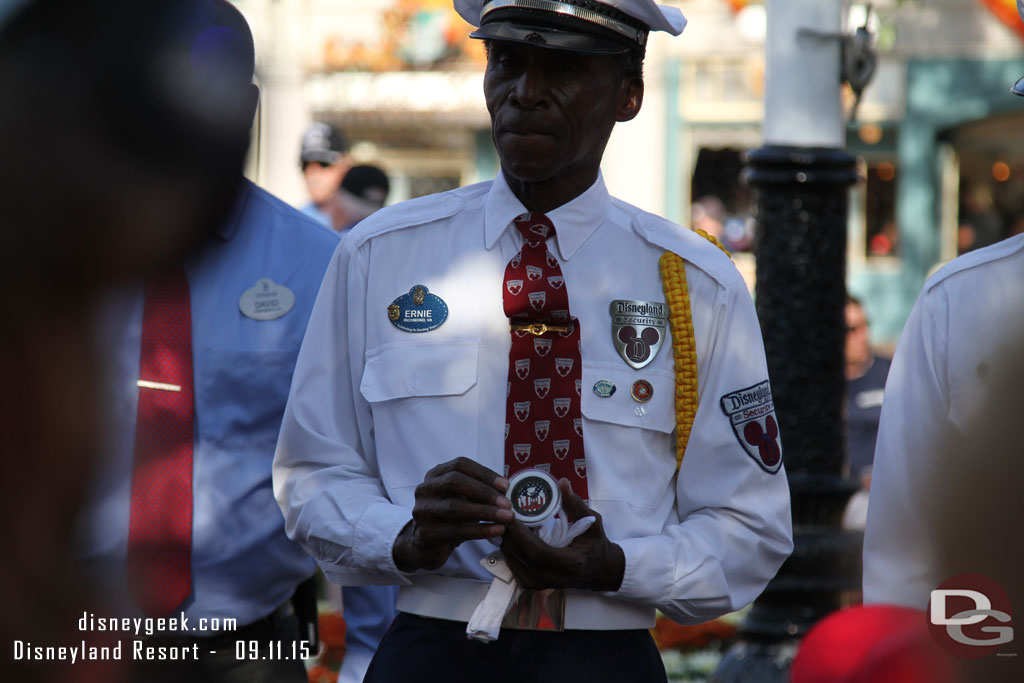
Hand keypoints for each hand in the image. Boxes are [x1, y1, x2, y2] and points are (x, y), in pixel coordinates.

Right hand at [393, 457, 512, 572]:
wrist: (426, 545)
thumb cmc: (449, 518)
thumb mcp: (462, 499)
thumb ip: (478, 491)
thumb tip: (506, 489)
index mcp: (435, 475)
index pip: (460, 465)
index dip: (484, 473)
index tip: (505, 485)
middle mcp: (425, 489)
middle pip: (454, 481)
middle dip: (484, 492)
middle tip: (507, 503)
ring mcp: (423, 511)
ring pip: (455, 507)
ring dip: (486, 511)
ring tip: (507, 517)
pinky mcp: (426, 533)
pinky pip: (457, 530)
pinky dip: (480, 530)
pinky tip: (496, 530)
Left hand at [500, 479, 624, 591]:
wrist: (597, 570)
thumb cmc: (595, 544)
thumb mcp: (592, 522)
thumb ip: (575, 504)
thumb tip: (562, 482)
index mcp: (570, 563)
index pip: (537, 550)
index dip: (520, 533)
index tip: (510, 515)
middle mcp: (553, 578)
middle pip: (521, 555)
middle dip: (509, 533)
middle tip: (502, 512)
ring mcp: (541, 585)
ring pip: (513, 561)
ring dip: (507, 540)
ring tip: (505, 520)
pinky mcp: (533, 585)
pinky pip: (513, 566)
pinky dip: (510, 549)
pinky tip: (511, 535)